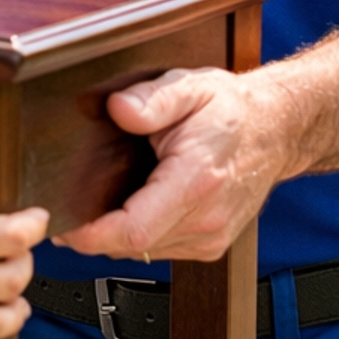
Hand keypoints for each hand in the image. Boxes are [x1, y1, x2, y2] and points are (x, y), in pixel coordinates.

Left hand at [59, 68, 291, 261]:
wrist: (275, 131)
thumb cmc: (231, 110)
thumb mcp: (190, 86)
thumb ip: (152, 98)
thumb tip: (119, 108)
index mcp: (196, 179)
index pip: (134, 230)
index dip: (91, 235)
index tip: (63, 226)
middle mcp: (206, 217)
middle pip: (131, 246)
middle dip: (94, 232)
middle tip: (69, 209)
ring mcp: (210, 236)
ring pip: (143, 252)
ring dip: (116, 234)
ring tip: (102, 204)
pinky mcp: (210, 245)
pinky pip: (160, 249)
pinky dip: (140, 234)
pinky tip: (136, 206)